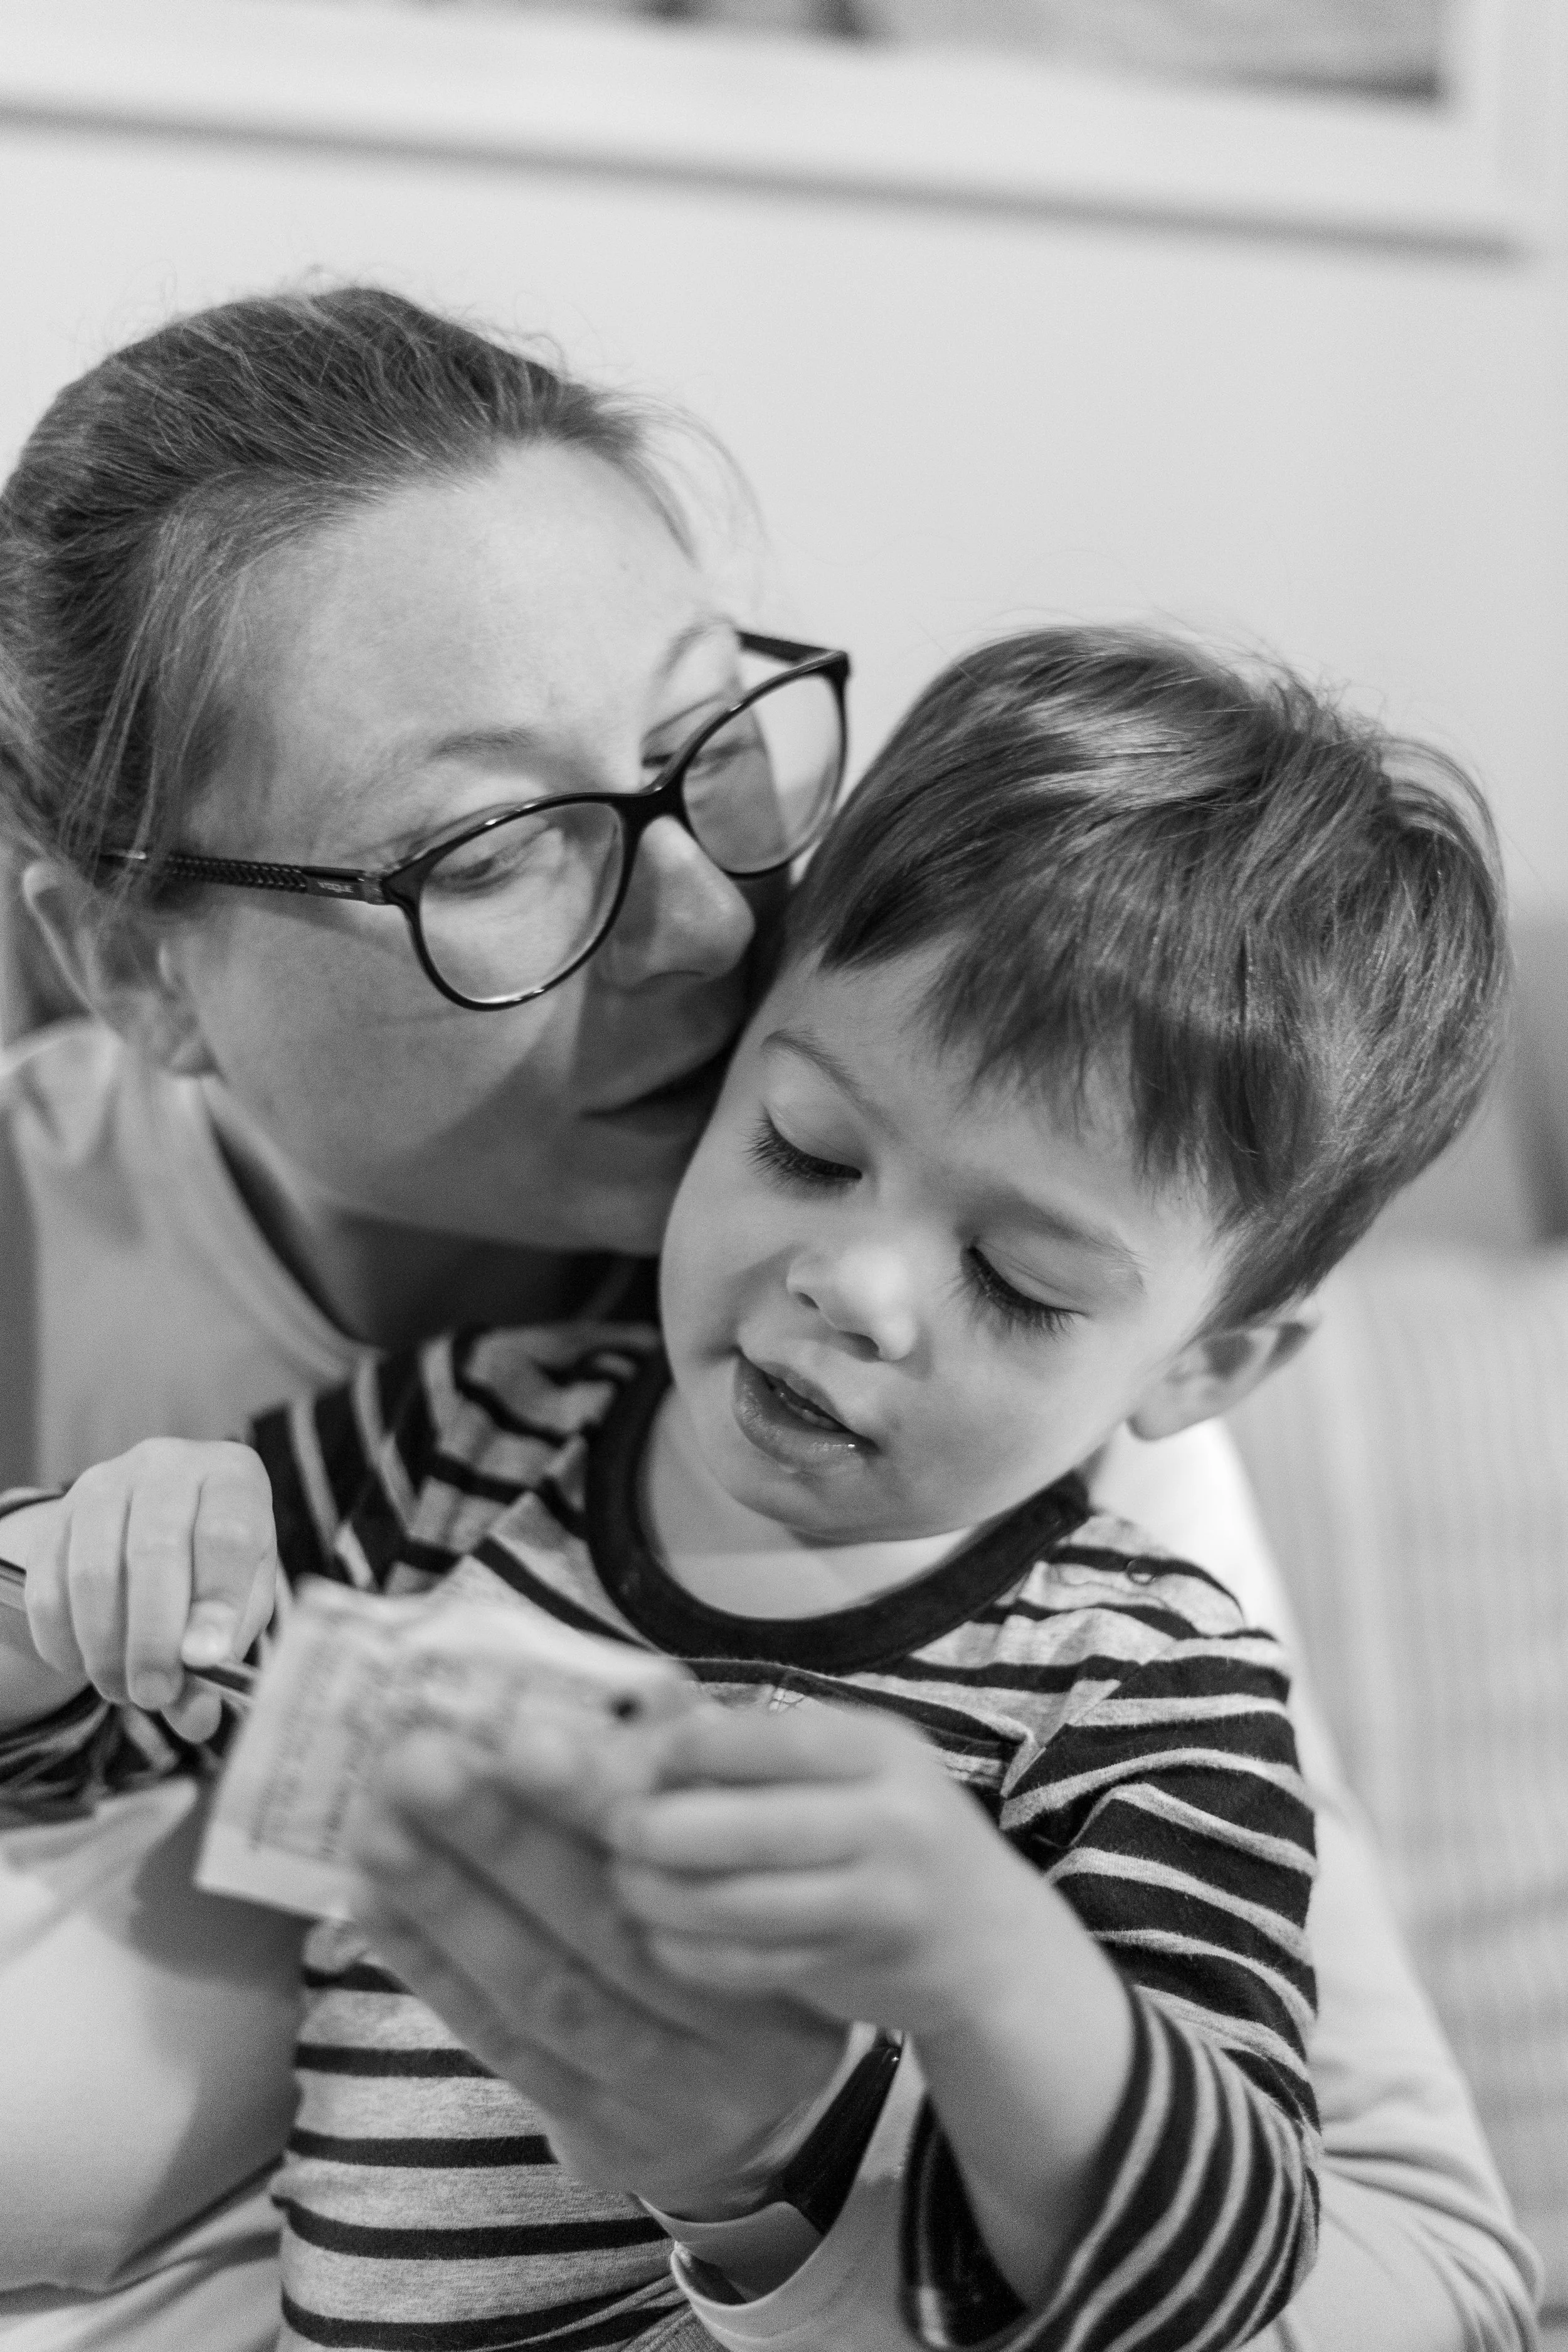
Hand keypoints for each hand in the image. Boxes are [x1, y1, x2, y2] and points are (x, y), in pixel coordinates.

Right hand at [9, 1439, 275, 1739]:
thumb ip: (223, 1652)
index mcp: (232, 1477)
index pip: (227, 1533)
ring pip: (94, 1571)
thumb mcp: (241, 1601)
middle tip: (155, 1694)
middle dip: (153, 1638)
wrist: (162, 1526)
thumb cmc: (217, 1567)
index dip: (217, 1600)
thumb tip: (194, 1715)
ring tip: (125, 1690)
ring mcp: (105, 1484)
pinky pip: (47, 1584)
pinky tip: (82, 1667)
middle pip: (155, 1551)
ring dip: (106, 1648)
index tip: (206, 1659)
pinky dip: (62, 1638)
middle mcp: (167, 1466)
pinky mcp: (57, 1516)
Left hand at [348, 1714, 846, 2214]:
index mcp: (782, 1932)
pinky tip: (376, 1899)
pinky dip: (436, 1968)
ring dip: (449, 1901)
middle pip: (606, 1928)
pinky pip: (508, 2047)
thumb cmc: (727, 1947)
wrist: (753, 2126)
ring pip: (545, 1991)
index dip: (594, 1804)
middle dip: (503, 1838)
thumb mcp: (740, 1870)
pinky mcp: (604, 2137)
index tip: (521, 1735)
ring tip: (377, 1825)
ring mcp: (670, 2092)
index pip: (682, 1866)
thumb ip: (675, 1797)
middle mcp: (740, 2028)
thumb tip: (588, 1707)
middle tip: (420, 1761)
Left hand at [607, 1700, 1133, 2305]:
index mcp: (875, 1746)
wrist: (988, 1939)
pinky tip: (663, 1941)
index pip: (759, 1738)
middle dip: (656, 1832)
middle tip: (610, 1834)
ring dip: (662, 1899)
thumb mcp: (843, 1771)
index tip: (629, 1763)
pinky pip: (754, 1963)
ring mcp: (881, 1895)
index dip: (680, 1752)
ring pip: (741, 1903)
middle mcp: (888, 1815)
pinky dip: (694, 1954)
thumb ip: (751, 1753)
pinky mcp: (861, 1963)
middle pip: (742, 1825)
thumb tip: (633, 1728)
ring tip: (624, 1889)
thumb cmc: (887, 1834)